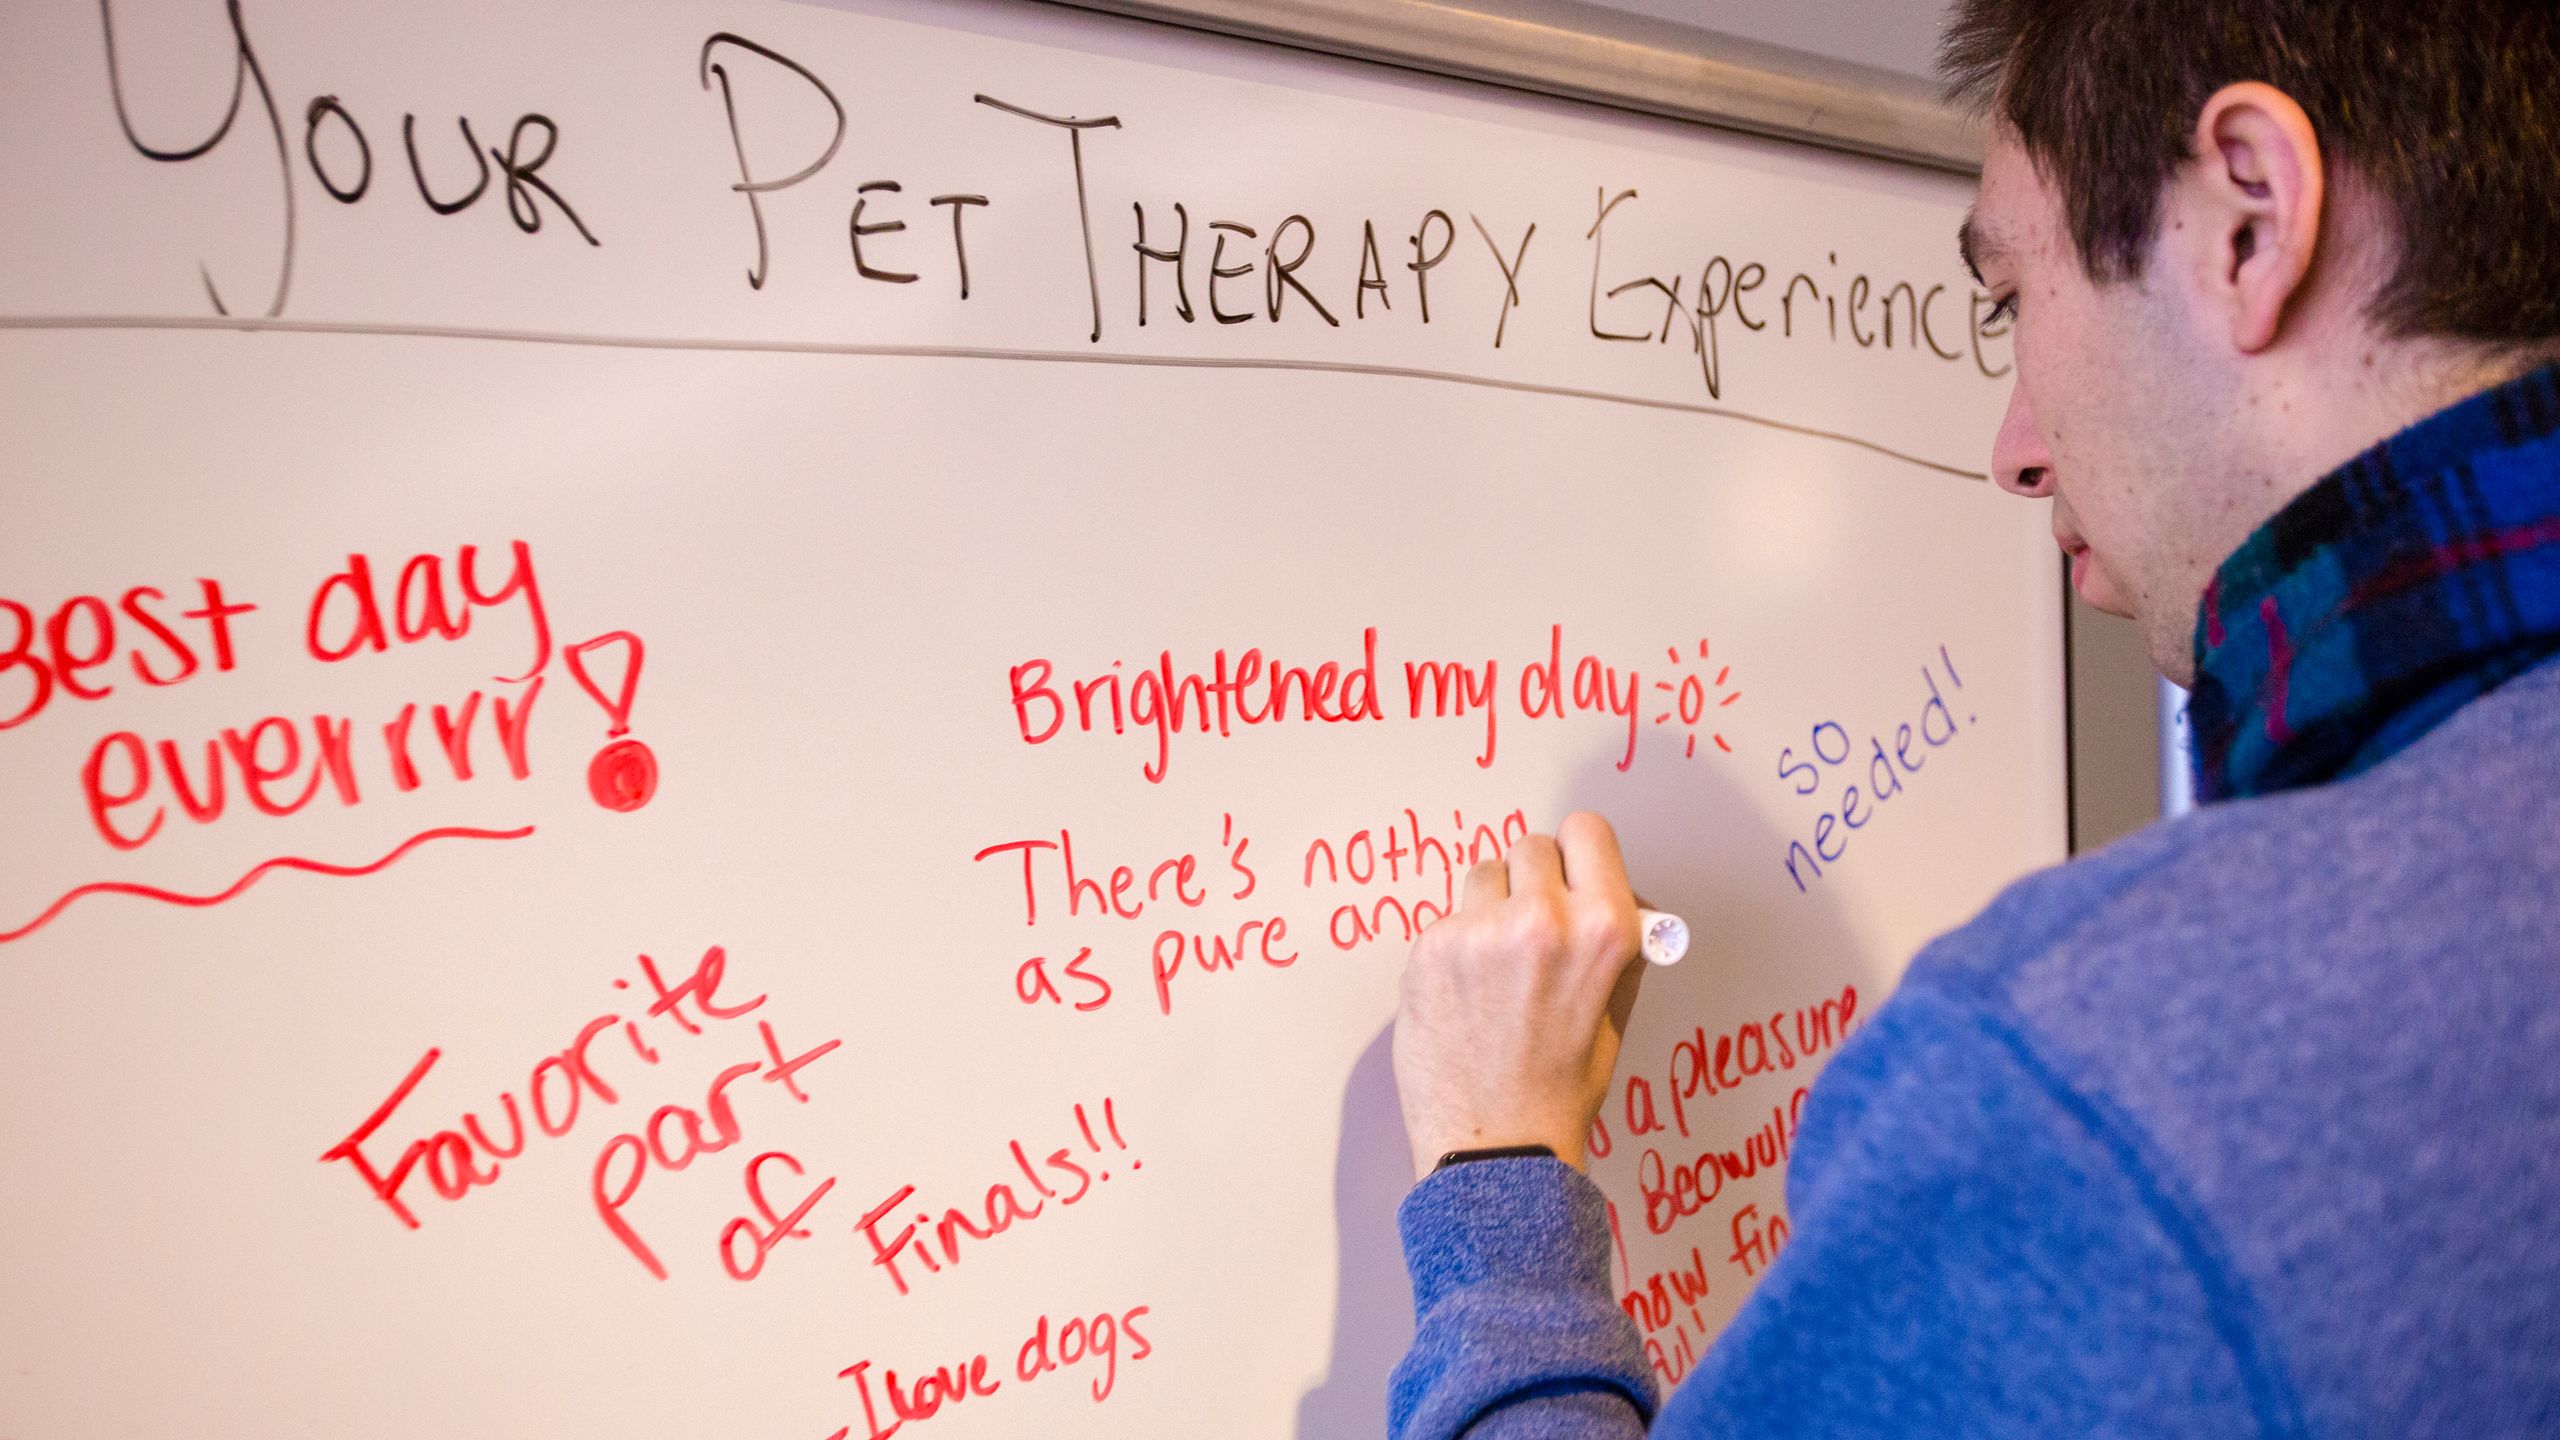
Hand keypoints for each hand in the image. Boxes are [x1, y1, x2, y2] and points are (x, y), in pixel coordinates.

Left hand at [1392, 812, 1646, 1181]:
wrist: (1495, 1147)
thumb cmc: (1560, 1089)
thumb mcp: (1616, 1011)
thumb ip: (1621, 943)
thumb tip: (1619, 893)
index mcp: (1603, 928)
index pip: (1588, 831)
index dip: (1580, 854)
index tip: (1571, 875)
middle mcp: (1543, 918)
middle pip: (1532, 847)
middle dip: (1534, 884)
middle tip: (1531, 935)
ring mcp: (1480, 930)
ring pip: (1484, 875)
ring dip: (1490, 907)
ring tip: (1495, 970)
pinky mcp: (1431, 947)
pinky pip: (1449, 917)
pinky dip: (1455, 946)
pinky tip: (1465, 995)